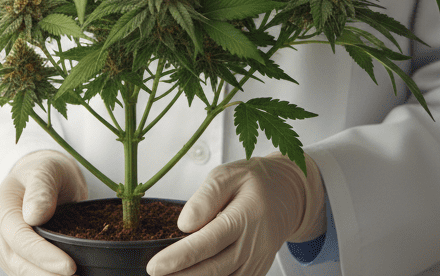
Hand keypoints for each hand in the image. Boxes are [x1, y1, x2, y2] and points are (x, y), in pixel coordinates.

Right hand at [0, 149, 88, 275]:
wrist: (43, 177)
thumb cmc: (46, 170)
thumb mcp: (46, 169)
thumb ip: (41, 188)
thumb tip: (35, 216)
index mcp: (1, 208)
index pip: (19, 239)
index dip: (42, 255)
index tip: (68, 266)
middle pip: (18, 262)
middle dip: (46, 274)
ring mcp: (4, 247)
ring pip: (21, 272)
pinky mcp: (16, 258)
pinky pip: (27, 272)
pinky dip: (44, 275)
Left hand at [146, 153, 325, 275]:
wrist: (285, 196)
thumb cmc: (254, 183)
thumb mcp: (228, 175)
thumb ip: (206, 197)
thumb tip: (184, 225)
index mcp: (246, 216)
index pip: (208, 242)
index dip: (180, 257)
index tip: (156, 266)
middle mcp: (253, 245)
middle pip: (213, 269)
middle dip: (181, 275)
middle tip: (155, 274)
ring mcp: (256, 263)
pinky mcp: (255, 272)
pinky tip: (190, 275)